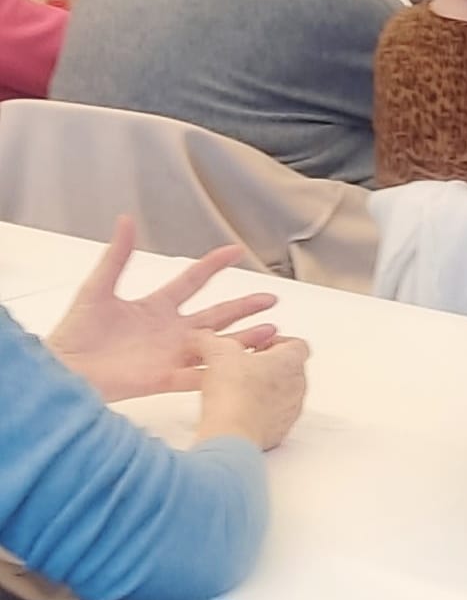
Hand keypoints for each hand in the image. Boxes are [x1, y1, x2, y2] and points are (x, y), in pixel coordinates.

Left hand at [47, 218, 279, 404]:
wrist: (62, 370)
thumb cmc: (74, 334)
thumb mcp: (97, 289)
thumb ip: (116, 256)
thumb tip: (125, 221)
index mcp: (155, 308)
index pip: (192, 281)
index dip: (215, 264)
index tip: (237, 250)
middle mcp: (170, 331)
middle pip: (216, 315)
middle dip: (245, 306)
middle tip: (271, 299)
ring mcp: (170, 355)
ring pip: (217, 345)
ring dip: (243, 339)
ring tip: (271, 331)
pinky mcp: (164, 378)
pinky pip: (198, 375)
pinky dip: (220, 371)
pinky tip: (243, 367)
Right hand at [193, 335, 309, 451]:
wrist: (232, 433)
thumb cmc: (235, 393)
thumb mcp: (219, 354)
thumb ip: (213, 341)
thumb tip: (204, 337)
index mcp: (291, 361)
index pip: (296, 344)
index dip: (274, 342)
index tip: (255, 347)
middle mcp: (298, 386)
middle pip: (288, 370)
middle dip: (265, 367)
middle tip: (241, 368)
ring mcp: (291, 411)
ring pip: (281, 395)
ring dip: (261, 391)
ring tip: (234, 391)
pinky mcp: (279, 432)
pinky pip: (272, 418)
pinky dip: (257, 414)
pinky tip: (235, 413)